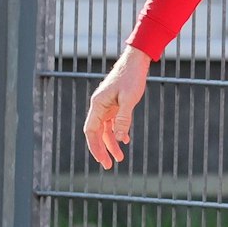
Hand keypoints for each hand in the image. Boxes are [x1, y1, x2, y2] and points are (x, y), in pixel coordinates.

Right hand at [84, 47, 149, 167]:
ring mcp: (106, 105)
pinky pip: (113, 122)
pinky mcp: (114, 104)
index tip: (101, 160)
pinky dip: (118, 132)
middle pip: (96, 133)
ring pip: (106, 129)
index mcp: (98, 105)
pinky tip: (126, 140)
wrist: (136, 61)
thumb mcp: (130, 99)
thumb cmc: (132, 77)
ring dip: (111, 143)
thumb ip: (124, 118)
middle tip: (108, 166)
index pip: (91, 131)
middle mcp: (99, 106)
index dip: (94, 147)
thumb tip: (119, 139)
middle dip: (101, 149)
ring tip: (119, 158)